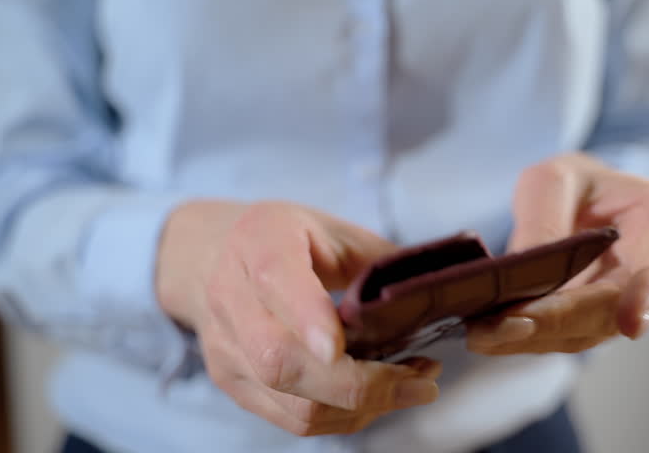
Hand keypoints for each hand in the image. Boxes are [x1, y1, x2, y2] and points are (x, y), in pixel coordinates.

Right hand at [156, 201, 440, 435]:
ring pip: (292, 402)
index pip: (275, 281)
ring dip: (363, 406)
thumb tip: (436, 297)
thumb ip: (378, 261)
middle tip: (421, 379)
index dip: (307, 317)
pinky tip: (378, 396)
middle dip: (361, 383)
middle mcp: (230, 298)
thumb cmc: (285, 238)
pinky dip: (344, 416)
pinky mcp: (233, 383)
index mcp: (258, 242)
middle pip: (282, 360)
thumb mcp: (332, 229)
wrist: (212, 255)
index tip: (340, 346)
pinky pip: (292, 419)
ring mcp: (227, 349)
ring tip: (411, 385)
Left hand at [467, 153, 648, 353]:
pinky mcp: (589, 324)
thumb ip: (544, 217)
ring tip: (482, 333)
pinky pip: (560, 336)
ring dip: (531, 338)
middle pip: (610, 309)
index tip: (630, 323)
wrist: (587, 202)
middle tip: (507, 324)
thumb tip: (521, 273)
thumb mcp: (557, 177)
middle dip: (557, 320)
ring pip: (581, 332)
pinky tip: (486, 335)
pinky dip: (522, 338)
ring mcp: (623, 307)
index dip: (647, 294)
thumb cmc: (579, 184)